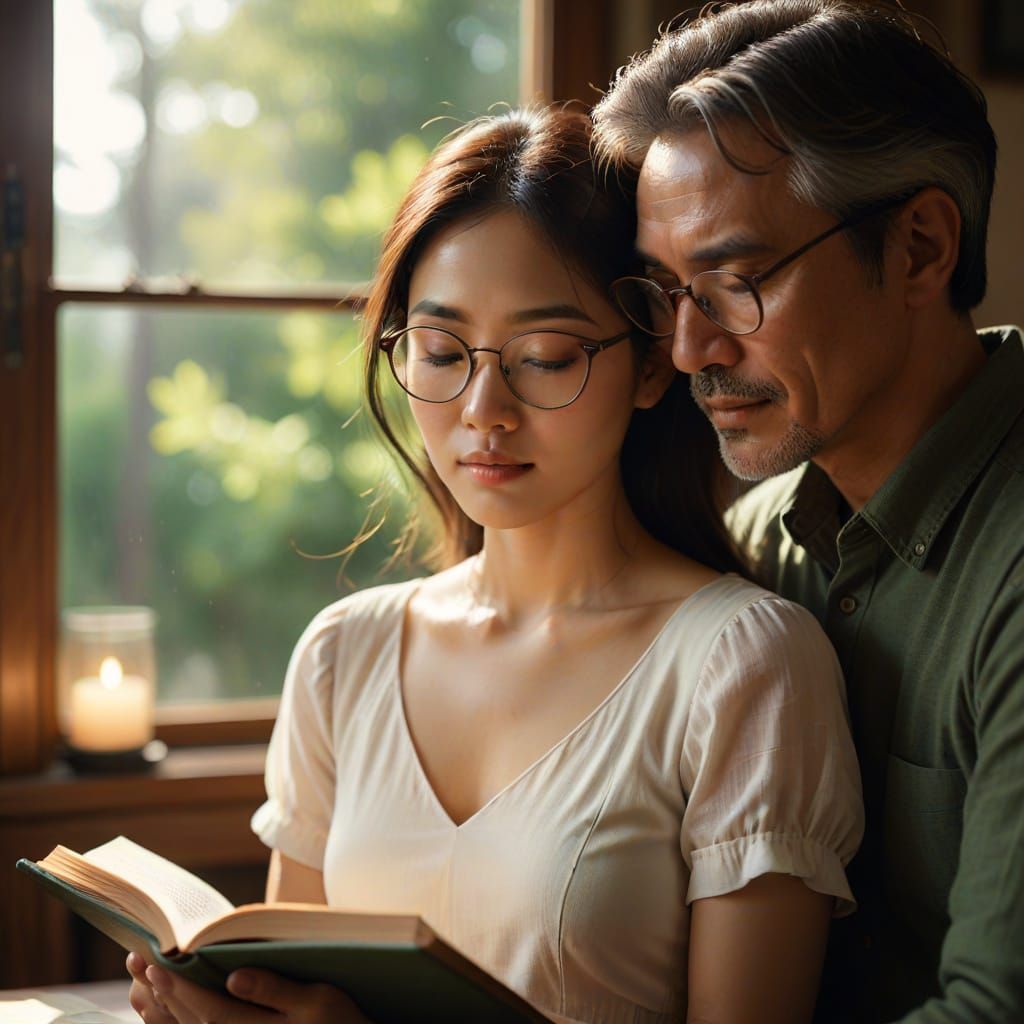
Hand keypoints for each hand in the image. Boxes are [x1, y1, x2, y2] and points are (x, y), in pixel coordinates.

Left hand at [126, 952, 370, 1023]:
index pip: (207, 1009)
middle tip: (140, 963)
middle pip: (193, 1022)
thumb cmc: (340, 1021)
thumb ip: (274, 989)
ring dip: (165, 1009)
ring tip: (144, 982)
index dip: (180, 986)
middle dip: (165, 993)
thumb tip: (233, 977)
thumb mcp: (317, 999)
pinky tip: (169, 1008)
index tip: (156, 963)